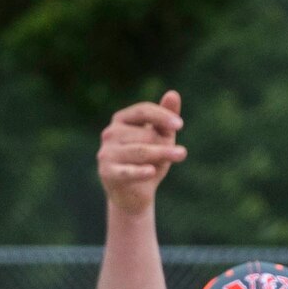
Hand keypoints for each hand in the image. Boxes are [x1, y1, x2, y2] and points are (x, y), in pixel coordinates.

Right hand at [97, 90, 186, 216]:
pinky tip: (151, 171)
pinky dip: (140, 172)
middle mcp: (110, 133)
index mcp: (121, 120)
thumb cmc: (148, 161)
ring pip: (140, 150)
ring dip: (163, 154)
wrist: (133, 194)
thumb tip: (173, 93)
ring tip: (181, 154)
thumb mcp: (160, 138)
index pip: (143, 111)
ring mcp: (106, 153)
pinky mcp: (107, 172)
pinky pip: (127, 171)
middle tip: (178, 154)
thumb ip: (165, 117)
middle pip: (145, 133)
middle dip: (164, 143)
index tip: (179, 125)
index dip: (162, 116)